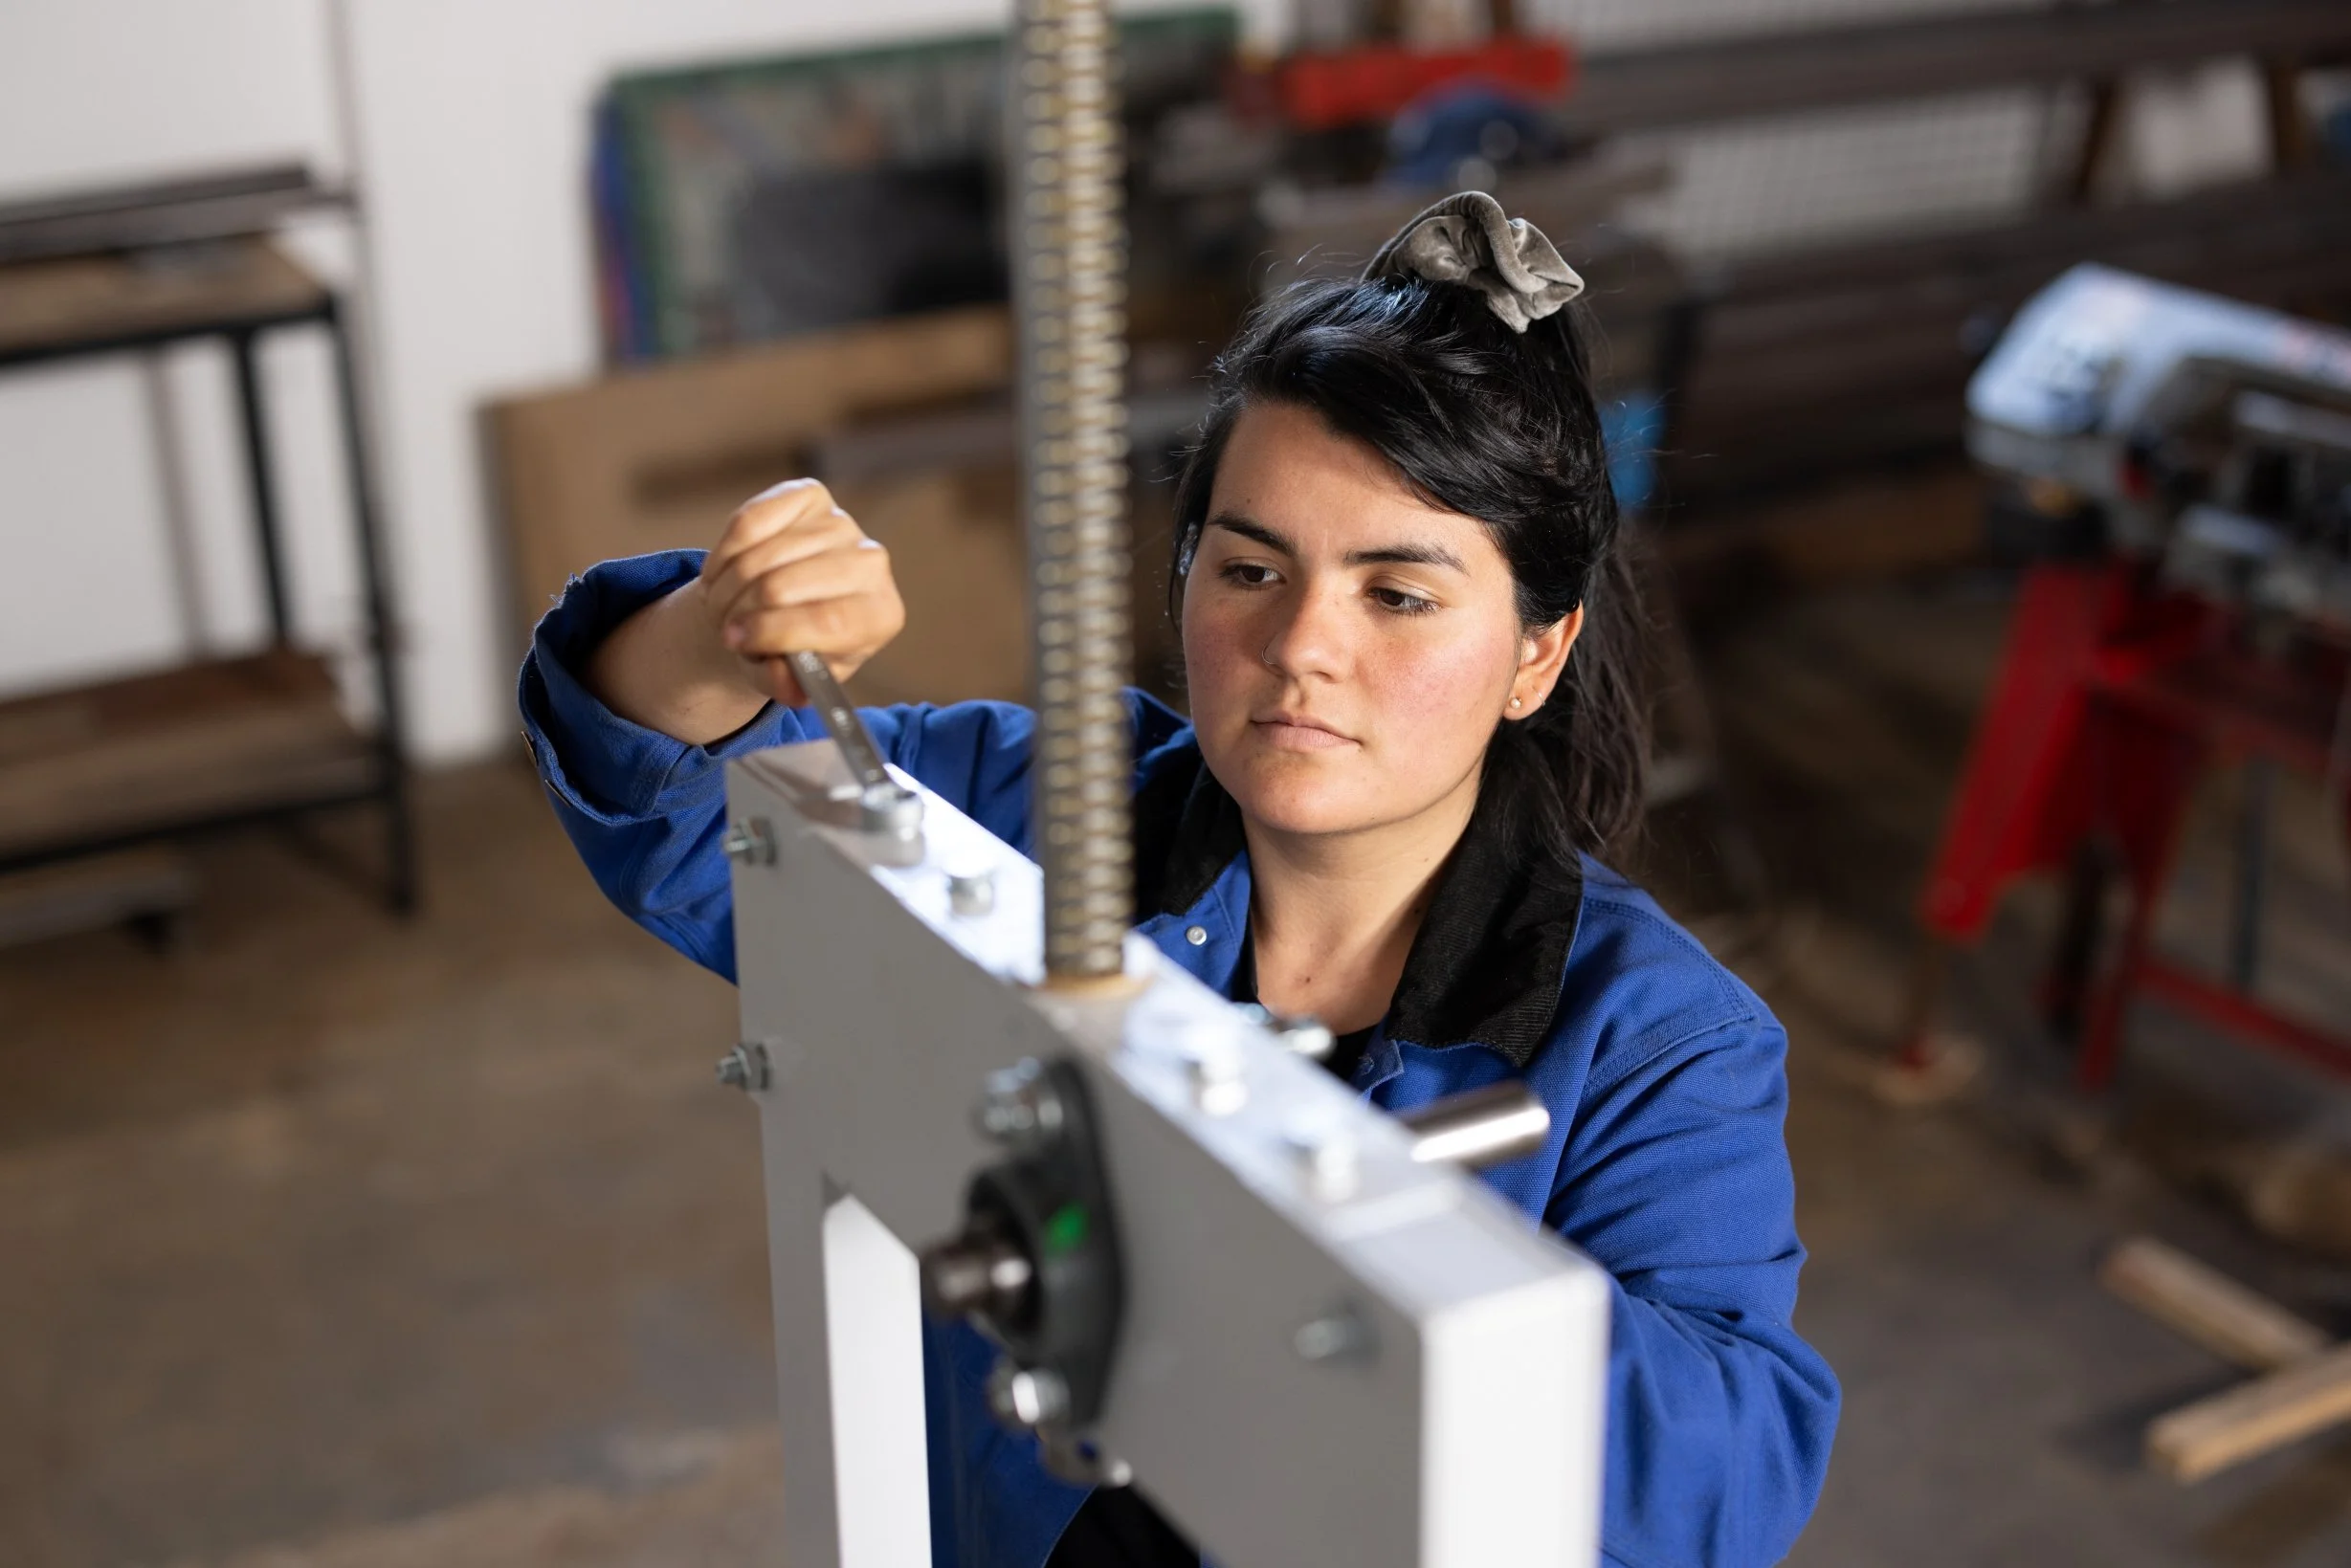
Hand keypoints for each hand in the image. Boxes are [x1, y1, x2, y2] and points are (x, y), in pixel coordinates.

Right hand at [696, 479, 904, 706]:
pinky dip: (724, 553)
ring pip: (761, 556)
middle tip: (723, 629)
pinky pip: (750, 521)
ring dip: (725, 587)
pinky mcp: (810, 496)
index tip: (737, 641)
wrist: (789, 602)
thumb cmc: (796, 646)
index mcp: (880, 615)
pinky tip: (722, 574)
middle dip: (739, 611)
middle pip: (785, 585)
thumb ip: (786, 684)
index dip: (773, 631)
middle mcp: (872, 564)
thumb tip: (778, 677)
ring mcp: (841, 524)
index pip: (829, 620)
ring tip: (721, 607)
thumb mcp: (793, 679)